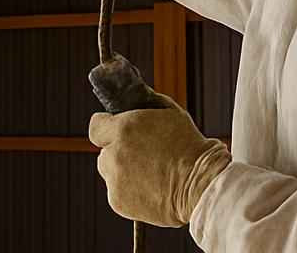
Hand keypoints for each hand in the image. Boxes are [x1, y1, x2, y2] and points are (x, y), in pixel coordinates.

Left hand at [88, 95, 230, 226]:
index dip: (106, 127)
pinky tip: (150, 188)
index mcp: (124, 129)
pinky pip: (117, 193)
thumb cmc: (190, 147)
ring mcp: (115, 180)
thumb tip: (137, 95)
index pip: (96, 126)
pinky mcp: (117, 201)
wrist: (201, 185)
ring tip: (150, 174)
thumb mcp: (170, 113)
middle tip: (141, 155)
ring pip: (110, 173)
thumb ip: (146, 104)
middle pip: (104, 152)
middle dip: (118, 152)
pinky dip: (129, 192)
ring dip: (123, 172)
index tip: (115, 131)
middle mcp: (114, 154)